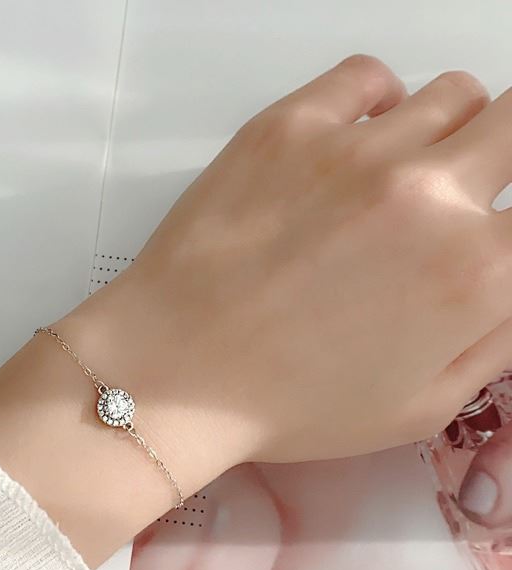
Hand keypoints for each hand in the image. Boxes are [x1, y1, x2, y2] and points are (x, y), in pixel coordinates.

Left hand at [0, 54, 511, 567]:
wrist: (173, 374)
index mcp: (474, 272)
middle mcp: (429, 194)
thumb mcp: (416, 409)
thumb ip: (492, 342)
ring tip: (399, 178)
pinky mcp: (289, 125)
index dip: (506, 233)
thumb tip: (509, 286)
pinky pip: (366, 77)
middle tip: (461, 196)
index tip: (484, 238)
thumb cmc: (285, 407)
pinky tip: (355, 143)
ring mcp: (356, 149)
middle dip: (500, 160)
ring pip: (450, 95)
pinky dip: (377, 101)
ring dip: (443, 134)